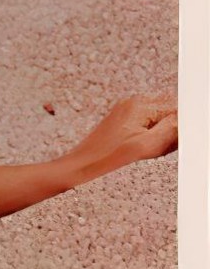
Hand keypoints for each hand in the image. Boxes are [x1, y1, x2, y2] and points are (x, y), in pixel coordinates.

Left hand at [62, 94, 177, 180]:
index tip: (174, 140)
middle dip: (171, 129)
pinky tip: (140, 148)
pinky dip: (150, 136)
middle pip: (170, 111)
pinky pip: (147, 124)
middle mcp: (134, 103)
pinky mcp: (123, 121)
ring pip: (159, 118)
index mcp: (142, 105)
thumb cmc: (107, 158)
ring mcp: (127, 110)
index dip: (181, 126)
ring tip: (147, 148)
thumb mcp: (147, 145)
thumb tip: (188, 118)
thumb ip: (172, 129)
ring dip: (161, 134)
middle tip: (160, 145)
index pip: (178, 108)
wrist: (81, 166)